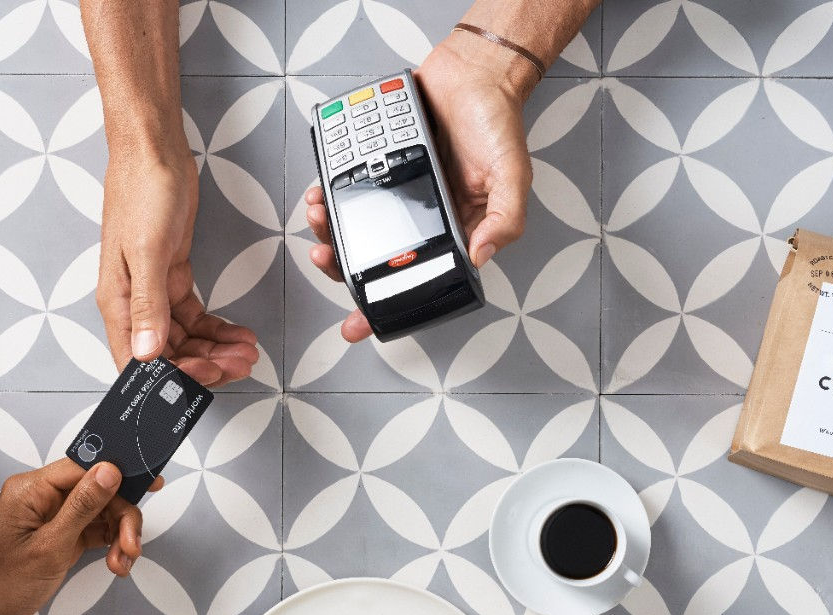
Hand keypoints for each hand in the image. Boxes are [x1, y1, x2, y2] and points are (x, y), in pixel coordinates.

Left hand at [0, 459, 147, 614]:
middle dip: (121, 517)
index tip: (151, 484)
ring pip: (102, 511)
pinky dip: (110, 545)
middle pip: (100, 490)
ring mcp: (53, 515)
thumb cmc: (2, 586)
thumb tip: (110, 470)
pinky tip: (118, 563)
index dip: (120, 472)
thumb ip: (82, 507)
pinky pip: (95, 529)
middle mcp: (43, 496)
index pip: (85, 466)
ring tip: (122, 563)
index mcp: (32, 489)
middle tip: (132, 546)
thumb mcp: (49, 547)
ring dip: (119, 535)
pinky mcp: (61, 534)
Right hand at [97, 142, 259, 384]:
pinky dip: (217, 329)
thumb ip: (148, 304)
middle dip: (204, 364)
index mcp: (118, 300)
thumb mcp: (147, 249)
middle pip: (167, 354)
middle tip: (238, 364)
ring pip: (185, 338)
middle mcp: (134, 301)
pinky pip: (195, 316)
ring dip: (215, 349)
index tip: (206, 374)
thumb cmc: (141, 191)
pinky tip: (237, 333)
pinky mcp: (174, 276)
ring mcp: (155, 290)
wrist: (155, 153)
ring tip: (245, 351)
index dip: (171, 376)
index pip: (137, 361)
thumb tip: (146, 351)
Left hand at [305, 35, 534, 341]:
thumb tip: (480, 256)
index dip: (387, 305)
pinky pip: (347, 189)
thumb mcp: (512, 177)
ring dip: (330, 231)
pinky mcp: (378, 167)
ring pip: (354, 227)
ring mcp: (396, 194)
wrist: (474, 72)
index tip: (359, 323)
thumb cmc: (496, 124)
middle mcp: (422, 218)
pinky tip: (321, 193)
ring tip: (321, 219)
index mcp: (453, 231)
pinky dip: (329, 195)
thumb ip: (504, 219)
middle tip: (326, 261)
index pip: (417, 279)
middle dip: (343, 268)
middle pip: (375, 259)